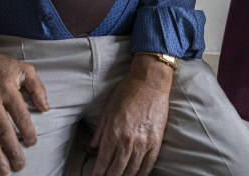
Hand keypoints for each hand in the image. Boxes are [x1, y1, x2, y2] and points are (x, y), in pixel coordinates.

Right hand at [0, 42, 48, 174]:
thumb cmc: (1, 66)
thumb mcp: (24, 69)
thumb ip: (37, 87)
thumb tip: (45, 107)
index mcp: (7, 89)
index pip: (19, 114)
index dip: (27, 130)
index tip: (32, 142)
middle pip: (2, 129)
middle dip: (12, 149)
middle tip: (19, 165)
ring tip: (3, 169)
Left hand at [90, 58, 171, 175]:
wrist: (150, 82)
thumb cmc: (127, 92)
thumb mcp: (107, 109)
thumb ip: (99, 131)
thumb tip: (92, 147)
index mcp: (113, 133)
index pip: (103, 161)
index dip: (98, 173)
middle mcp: (127, 141)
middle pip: (117, 170)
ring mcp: (143, 143)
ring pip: (132, 170)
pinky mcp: (156, 141)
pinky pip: (148, 164)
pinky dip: (142, 174)